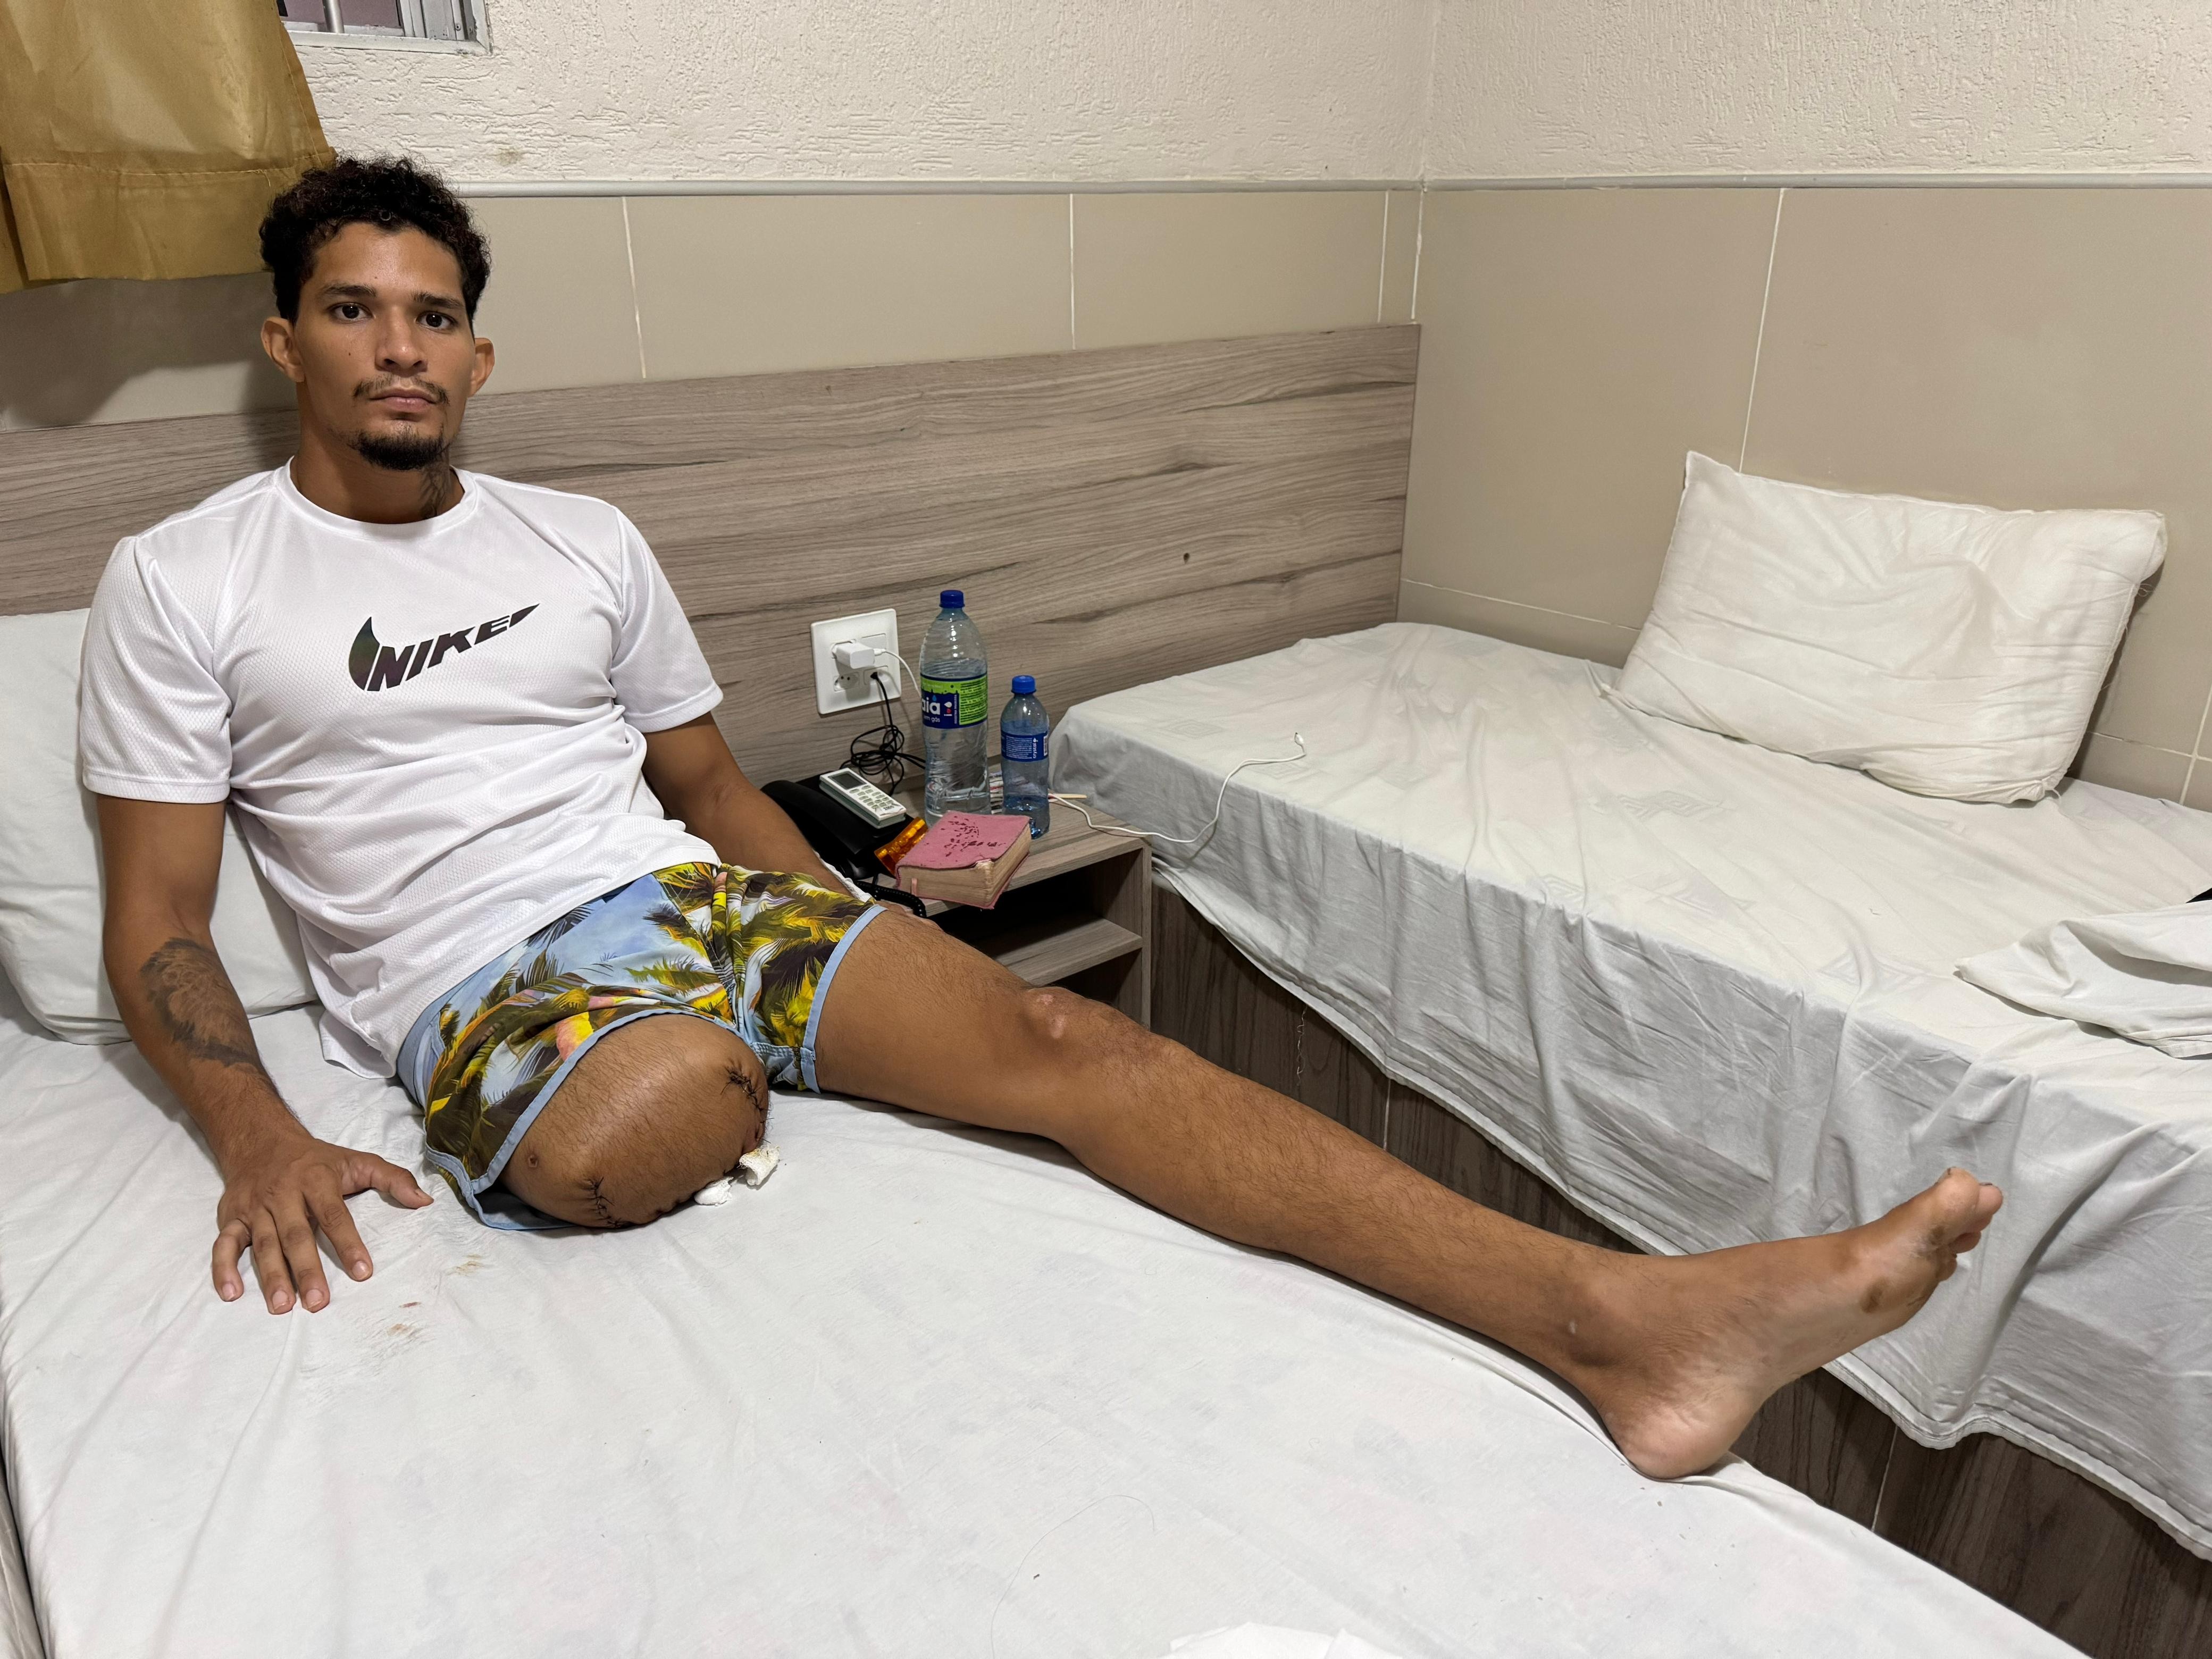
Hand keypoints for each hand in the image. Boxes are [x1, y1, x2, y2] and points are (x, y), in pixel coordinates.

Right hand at [213, 1129, 432, 1311]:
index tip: (362, 1272)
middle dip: (306, 1268)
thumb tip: (425, 1200)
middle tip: (317, 1302)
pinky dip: (222, 1268)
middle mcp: (283, 1194)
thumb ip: (392, 1179)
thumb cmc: (316, 1159)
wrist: (261, 1139)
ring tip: (281, 1306)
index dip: (348, 1243)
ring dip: (270, 1276)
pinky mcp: (231, 1217)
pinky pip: (223, 1244)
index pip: (334, 1215)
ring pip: (262, 1244)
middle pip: (295, 1235)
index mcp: (316, 1180)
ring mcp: (255, 1207)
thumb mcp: (357, 1160)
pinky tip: (230, 1293)